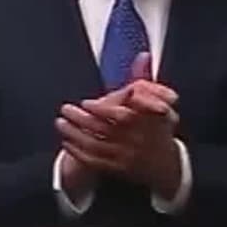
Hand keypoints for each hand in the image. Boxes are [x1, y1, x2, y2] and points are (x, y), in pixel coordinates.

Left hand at [55, 53, 181, 196]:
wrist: (166, 166)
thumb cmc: (158, 128)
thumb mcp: (158, 104)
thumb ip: (145, 80)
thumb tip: (142, 55)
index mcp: (151, 123)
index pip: (126, 116)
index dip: (103, 109)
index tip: (87, 102)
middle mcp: (140, 141)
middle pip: (106, 130)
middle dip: (82, 119)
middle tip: (65, 108)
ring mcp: (129, 157)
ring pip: (96, 146)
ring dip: (74, 133)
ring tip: (60, 122)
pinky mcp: (118, 171)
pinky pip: (94, 161)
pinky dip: (77, 151)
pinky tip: (66, 141)